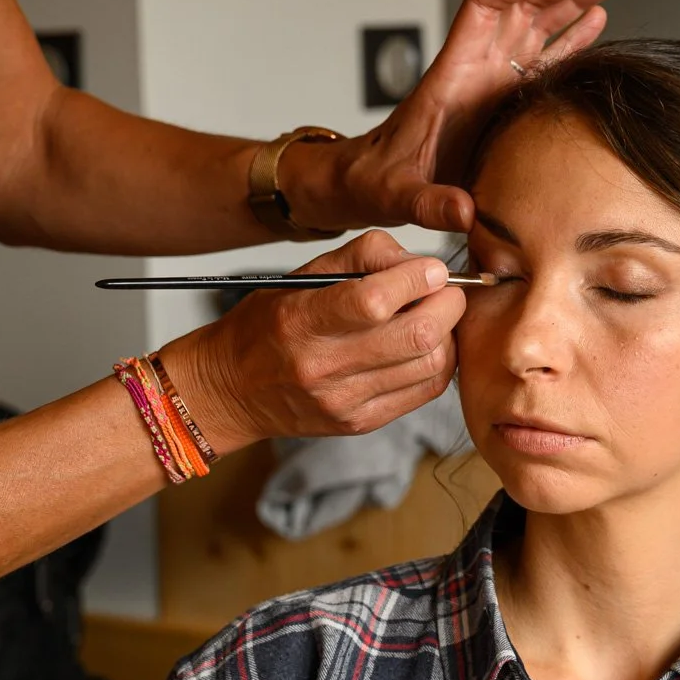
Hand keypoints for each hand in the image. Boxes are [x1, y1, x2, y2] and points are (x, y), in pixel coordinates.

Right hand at [157, 230, 464, 452]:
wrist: (232, 389)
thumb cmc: (268, 323)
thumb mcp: (300, 275)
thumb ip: (361, 256)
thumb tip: (418, 263)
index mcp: (299, 320)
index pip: (373, 301)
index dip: (416, 279)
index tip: (432, 268)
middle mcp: (320, 365)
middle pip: (416, 335)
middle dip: (447, 304)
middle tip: (445, 290)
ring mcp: (343, 401)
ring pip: (429, 364)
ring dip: (446, 334)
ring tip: (432, 316)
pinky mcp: (360, 423)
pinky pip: (424, 391)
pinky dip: (437, 362)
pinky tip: (423, 346)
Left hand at [290, 0, 626, 234]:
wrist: (368, 187)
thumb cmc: (375, 183)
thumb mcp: (397, 195)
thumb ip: (429, 203)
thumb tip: (465, 213)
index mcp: (452, 73)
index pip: (484, 4)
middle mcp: (477, 67)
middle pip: (523, 3)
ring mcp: (494, 80)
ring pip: (537, 22)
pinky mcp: (506, 99)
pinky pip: (543, 57)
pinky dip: (570, 36)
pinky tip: (597, 19)